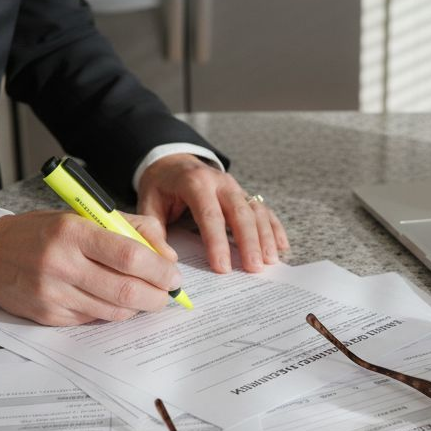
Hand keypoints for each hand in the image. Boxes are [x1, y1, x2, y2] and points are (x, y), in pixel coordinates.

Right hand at [0, 210, 182, 325]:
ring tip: (145, 296)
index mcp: (73, 231)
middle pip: (126, 290)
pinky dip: (112, 313)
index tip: (174, 274)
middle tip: (167, 293)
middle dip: (157, 296)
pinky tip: (112, 301)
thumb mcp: (83, 215)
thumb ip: (130, 228)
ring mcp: (53, 294)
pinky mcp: (48, 316)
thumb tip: (167, 255)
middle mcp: (61, 263)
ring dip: (138, 308)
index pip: (130, 256)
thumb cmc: (42, 233)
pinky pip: (94, 319)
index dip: (160, 270)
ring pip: (114, 311)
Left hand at [136, 154, 288, 272]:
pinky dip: (274, 228)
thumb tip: (167, 260)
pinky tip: (281, 246)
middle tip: (253, 268)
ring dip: (265, 237)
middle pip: (239, 212)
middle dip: (249, 242)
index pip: (209, 215)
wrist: (172, 162)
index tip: (222, 267)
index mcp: (194, 182)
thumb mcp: (148, 204)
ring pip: (255, 211)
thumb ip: (154, 231)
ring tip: (270, 261)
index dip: (217, 242)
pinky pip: (263, 210)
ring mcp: (235, 187)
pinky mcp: (244, 194)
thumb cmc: (161, 187)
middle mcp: (220, 182)